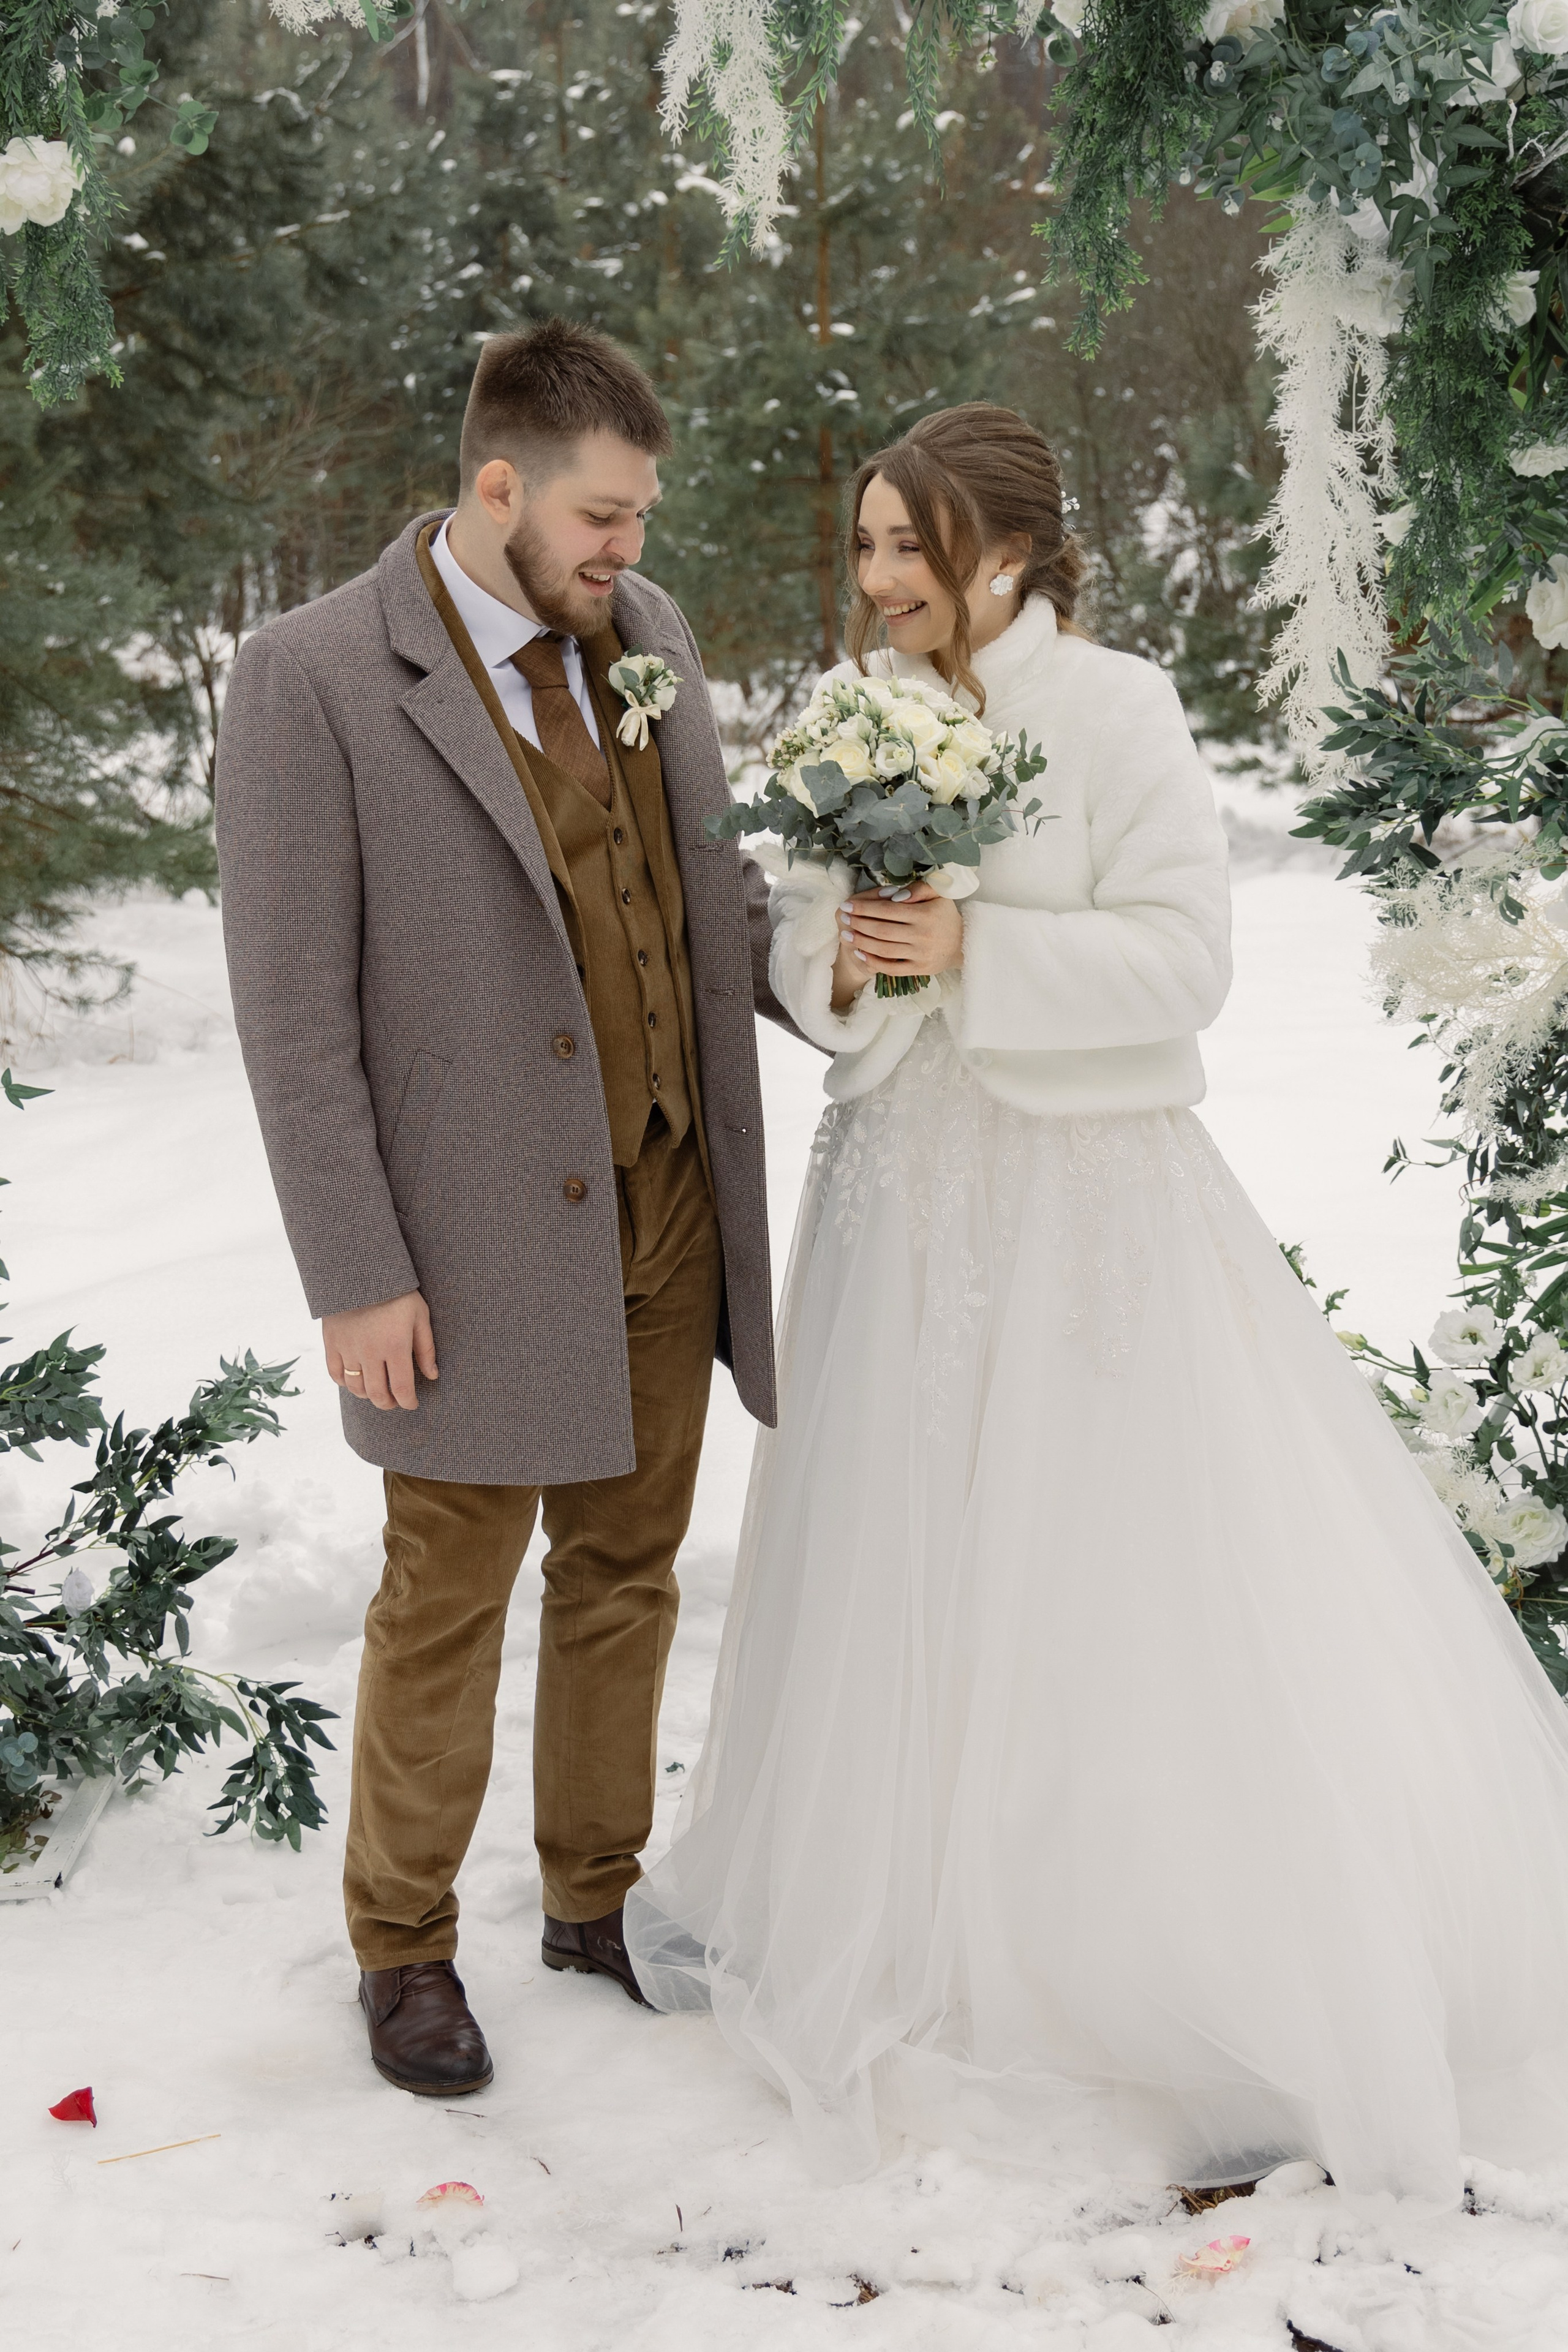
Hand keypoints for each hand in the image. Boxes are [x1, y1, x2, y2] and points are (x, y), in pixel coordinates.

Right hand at [323, 1290, 436, 1410]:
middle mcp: (370, 1352)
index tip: (412, 1404)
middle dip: (388, 1403)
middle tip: (394, 1402)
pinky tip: (355, 1380)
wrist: (361, 1271)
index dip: (408, 1402)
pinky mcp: (332, 1342)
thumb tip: (432, 1375)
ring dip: (368, 1395)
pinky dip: (345, 1382)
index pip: (402, 1388)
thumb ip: (426, 1349)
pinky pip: (335, 1373)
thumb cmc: (397, 1292)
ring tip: (377, 1391)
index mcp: (395, 1346)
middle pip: (377, 1394)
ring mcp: (348, 1348)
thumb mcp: (419, 1316)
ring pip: (355, 1387)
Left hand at [835, 881, 963, 993]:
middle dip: (859, 924)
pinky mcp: (918, 969)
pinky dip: (874, 961)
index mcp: (924, 914)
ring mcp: (920, 954)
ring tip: (846, 934)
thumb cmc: (946, 915)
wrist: (964, 944)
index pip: (887, 910)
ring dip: (861, 942)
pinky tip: (860, 953)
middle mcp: (922, 935)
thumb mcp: (939, 894)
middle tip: (844, 918)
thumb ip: (919, 889)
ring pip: (883, 950)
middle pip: (881, 930)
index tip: (847, 904)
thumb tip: (894, 896)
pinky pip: (891, 968)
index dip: (864, 908)